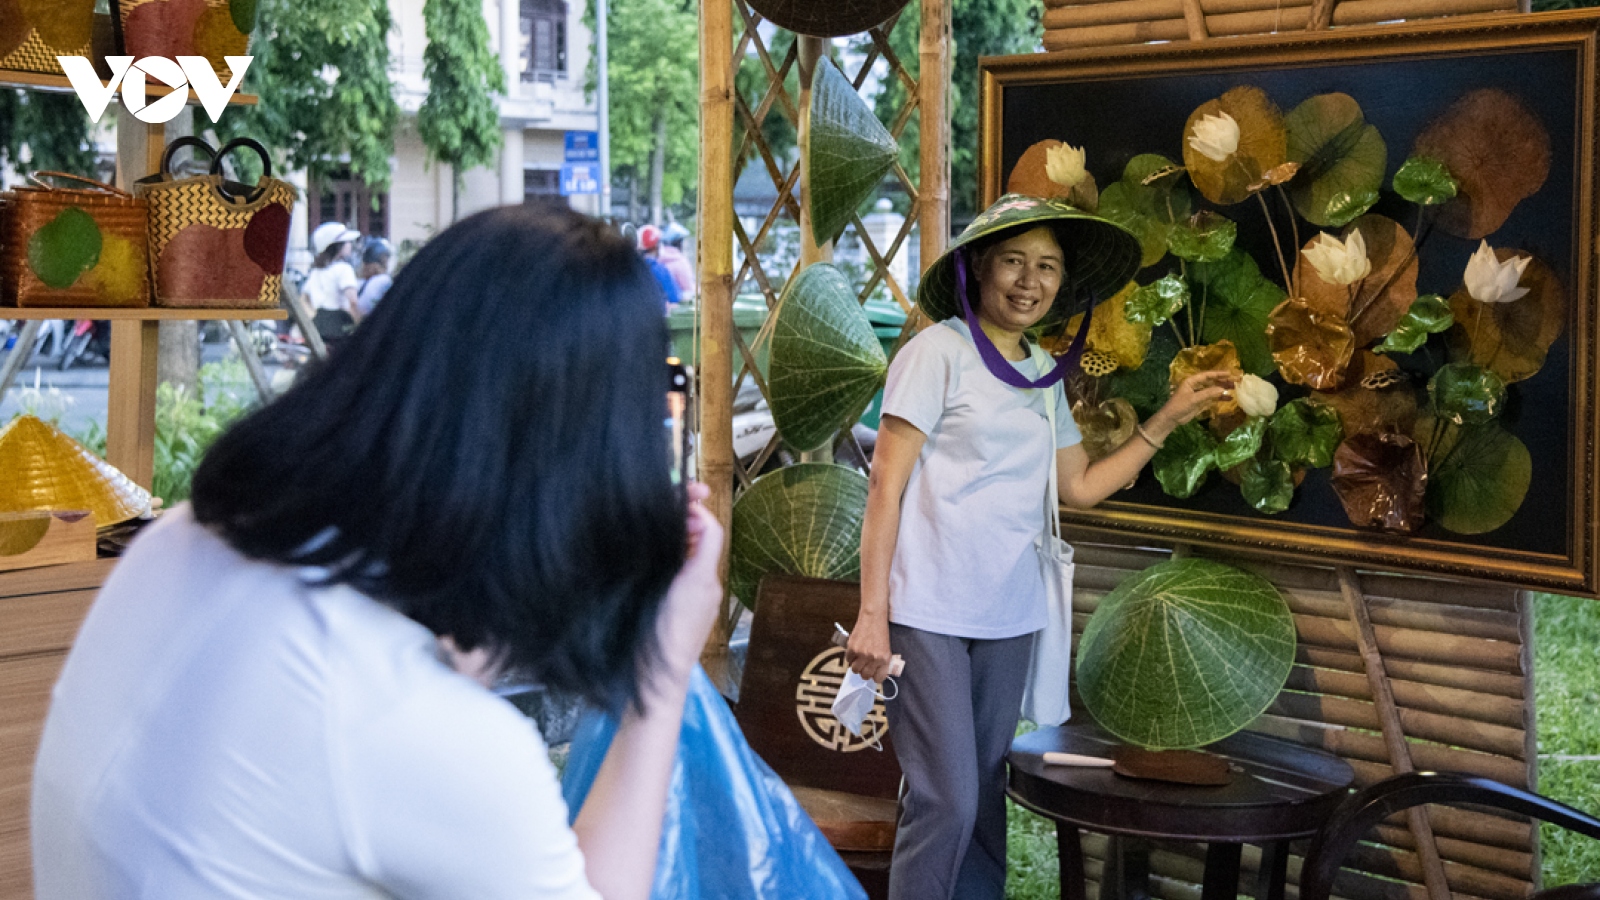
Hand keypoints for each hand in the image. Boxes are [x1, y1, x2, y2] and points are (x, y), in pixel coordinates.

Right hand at [654, 483, 724, 682]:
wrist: (656, 680)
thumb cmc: (659, 636)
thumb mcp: (672, 584)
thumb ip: (687, 550)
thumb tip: (692, 518)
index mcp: (703, 577)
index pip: (711, 530)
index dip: (696, 512)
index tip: (676, 502)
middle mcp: (707, 587)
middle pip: (702, 543)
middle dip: (685, 527)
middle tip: (661, 517)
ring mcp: (700, 603)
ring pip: (693, 561)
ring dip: (678, 545)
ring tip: (654, 538)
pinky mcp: (689, 615)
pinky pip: (686, 580)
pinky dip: (674, 567)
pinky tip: (652, 567)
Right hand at [845, 609, 893, 682]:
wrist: (873, 618)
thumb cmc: (881, 633)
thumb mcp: (886, 649)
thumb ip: (881, 663)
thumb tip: (875, 674)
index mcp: (884, 659)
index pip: (878, 679)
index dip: (875, 676)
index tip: (873, 672)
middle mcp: (873, 658)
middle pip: (865, 676)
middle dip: (864, 672)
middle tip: (864, 665)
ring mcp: (862, 654)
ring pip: (855, 670)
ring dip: (856, 666)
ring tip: (859, 659)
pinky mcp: (852, 648)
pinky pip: (848, 660)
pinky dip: (850, 657)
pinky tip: (855, 651)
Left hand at [1155, 370, 1234, 428]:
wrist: (1172, 418)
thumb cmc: (1179, 406)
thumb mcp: (1193, 399)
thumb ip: (1208, 394)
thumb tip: (1222, 389)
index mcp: (1192, 381)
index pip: (1207, 375)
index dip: (1219, 374)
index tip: (1230, 373)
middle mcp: (1196, 386)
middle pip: (1212, 381)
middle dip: (1224, 381)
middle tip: (1236, 380)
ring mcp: (1199, 394)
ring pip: (1214, 389)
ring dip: (1223, 389)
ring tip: (1235, 388)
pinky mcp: (1201, 402)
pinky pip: (1213, 398)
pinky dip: (1220, 398)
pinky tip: (1229, 398)